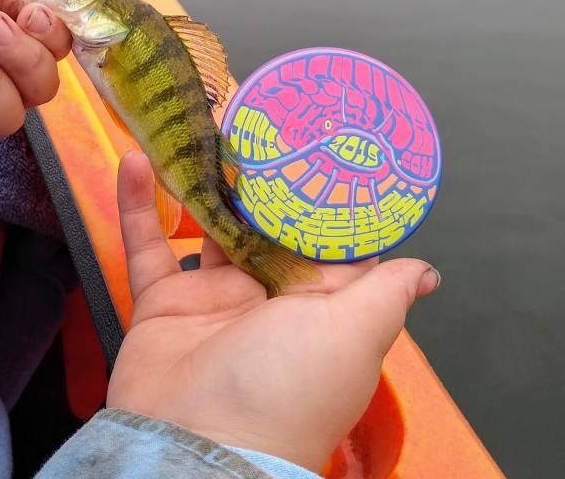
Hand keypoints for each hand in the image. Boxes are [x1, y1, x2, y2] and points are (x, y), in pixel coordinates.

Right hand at [107, 152, 439, 471]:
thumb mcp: (351, 334)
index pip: (326, 241)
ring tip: (199, 128)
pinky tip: (137, 163)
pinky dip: (138, 205)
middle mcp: (267, 298)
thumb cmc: (287, 389)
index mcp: (317, 306)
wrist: (195, 442)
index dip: (324, 194)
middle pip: (263, 224)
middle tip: (253, 122)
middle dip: (258, 176)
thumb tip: (427, 272)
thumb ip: (384, 292)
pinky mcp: (163, 302)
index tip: (321, 144)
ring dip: (201, 180)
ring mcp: (213, 298)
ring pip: (207, 226)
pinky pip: (148, 245)